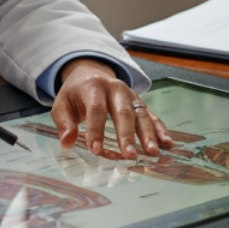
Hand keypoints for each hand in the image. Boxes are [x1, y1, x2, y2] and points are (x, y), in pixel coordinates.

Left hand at [51, 59, 174, 158]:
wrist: (91, 73)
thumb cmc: (75, 94)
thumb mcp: (61, 104)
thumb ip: (63, 123)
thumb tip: (67, 143)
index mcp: (93, 86)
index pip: (96, 109)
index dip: (96, 129)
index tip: (96, 150)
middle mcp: (115, 88)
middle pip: (123, 111)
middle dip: (127, 135)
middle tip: (129, 155)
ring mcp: (130, 94)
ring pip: (141, 114)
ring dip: (148, 134)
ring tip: (152, 152)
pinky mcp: (139, 102)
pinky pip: (151, 115)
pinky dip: (160, 129)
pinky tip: (167, 144)